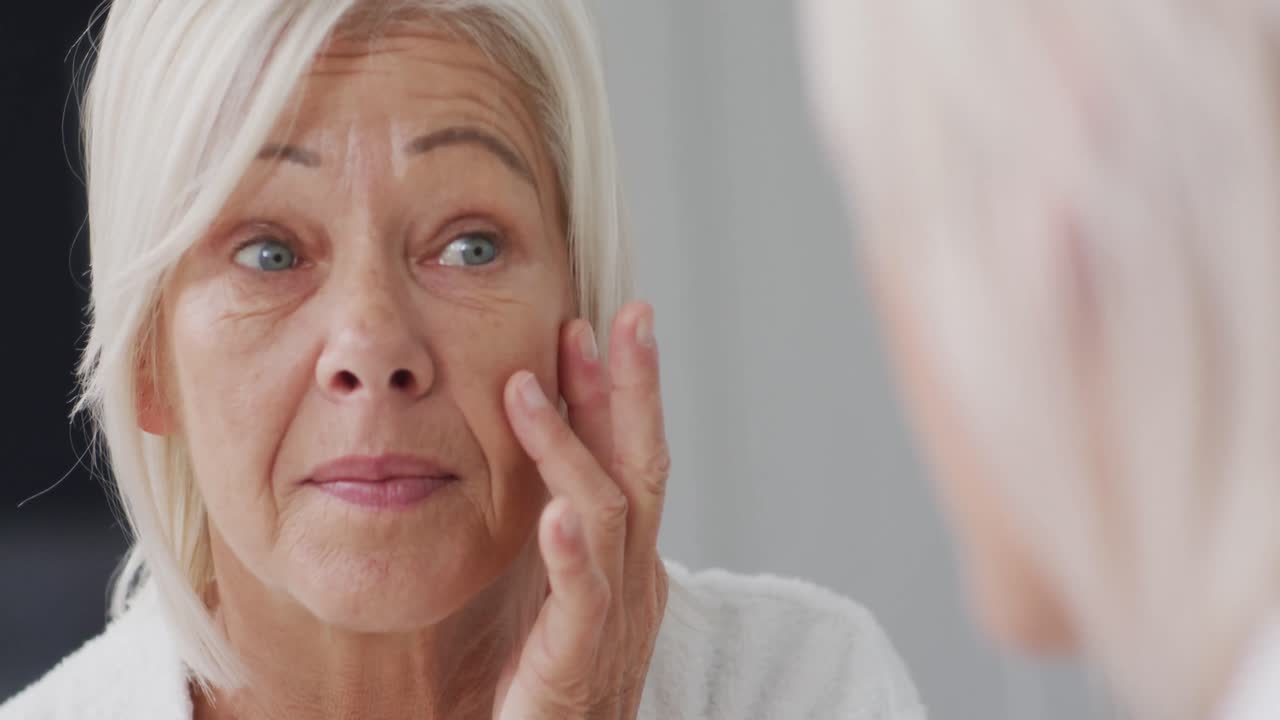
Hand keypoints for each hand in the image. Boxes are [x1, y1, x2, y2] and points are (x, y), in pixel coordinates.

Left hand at [495, 302, 670, 719]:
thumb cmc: (549, 680)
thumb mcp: (557, 587)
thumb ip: (561, 530)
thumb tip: (550, 468)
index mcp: (630, 556)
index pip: (632, 456)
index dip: (621, 390)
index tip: (601, 324)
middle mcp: (635, 577)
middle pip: (643, 465)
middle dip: (634, 388)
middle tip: (624, 317)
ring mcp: (613, 617)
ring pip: (608, 513)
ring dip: (570, 444)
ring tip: (529, 387)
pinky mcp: (577, 661)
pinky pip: (583, 598)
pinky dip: (571, 552)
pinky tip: (552, 513)